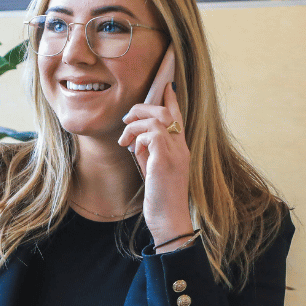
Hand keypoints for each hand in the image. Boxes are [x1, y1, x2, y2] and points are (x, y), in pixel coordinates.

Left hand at [118, 82, 193, 247]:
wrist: (169, 220)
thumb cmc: (160, 199)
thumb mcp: (153, 170)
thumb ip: (149, 152)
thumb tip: (137, 139)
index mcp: (180, 149)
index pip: (178, 117)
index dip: (171, 99)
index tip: (165, 85)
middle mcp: (181, 148)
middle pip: (166, 111)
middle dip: (143, 108)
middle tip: (126, 119)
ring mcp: (175, 153)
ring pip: (157, 119)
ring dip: (135, 124)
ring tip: (124, 138)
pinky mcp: (165, 161)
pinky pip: (152, 134)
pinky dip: (138, 137)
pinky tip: (132, 149)